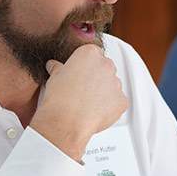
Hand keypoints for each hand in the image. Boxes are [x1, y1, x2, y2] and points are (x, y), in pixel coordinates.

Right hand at [30, 45, 128, 160]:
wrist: (67, 121)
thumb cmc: (60, 98)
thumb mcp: (54, 77)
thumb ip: (58, 67)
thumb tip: (55, 66)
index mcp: (90, 54)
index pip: (94, 54)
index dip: (86, 65)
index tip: (81, 74)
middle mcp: (106, 65)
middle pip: (106, 67)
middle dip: (97, 77)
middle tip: (83, 89)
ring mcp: (116, 83)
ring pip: (113, 85)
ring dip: (104, 92)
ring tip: (88, 102)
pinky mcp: (122, 101)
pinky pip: (118, 102)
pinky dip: (110, 106)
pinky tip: (96, 111)